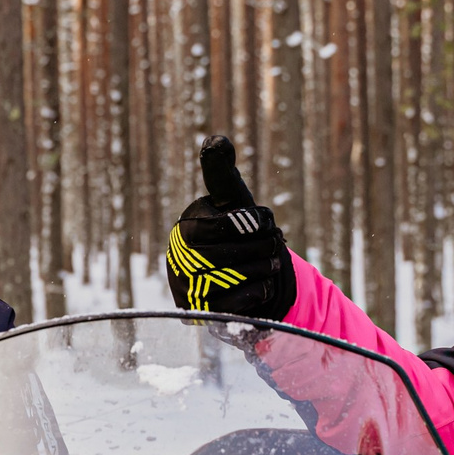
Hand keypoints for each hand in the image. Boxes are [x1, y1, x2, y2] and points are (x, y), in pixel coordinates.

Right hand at [165, 138, 296, 319]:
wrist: (244, 280)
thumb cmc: (238, 234)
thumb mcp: (233, 202)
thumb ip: (222, 173)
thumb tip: (215, 140)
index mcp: (186, 228)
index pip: (227, 225)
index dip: (255, 224)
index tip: (267, 222)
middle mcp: (178, 259)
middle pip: (233, 252)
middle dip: (264, 247)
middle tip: (275, 245)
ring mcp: (186, 288)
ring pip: (238, 277)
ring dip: (264, 269)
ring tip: (271, 263)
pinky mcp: (200, 314)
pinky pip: (238, 302)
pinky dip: (259, 291)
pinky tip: (261, 284)